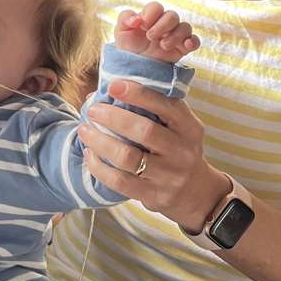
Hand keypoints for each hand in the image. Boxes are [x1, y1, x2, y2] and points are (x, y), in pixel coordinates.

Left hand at [77, 80, 229, 233]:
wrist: (196, 193)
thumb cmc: (177, 149)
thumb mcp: (179, 127)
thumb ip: (155, 108)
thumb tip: (108, 90)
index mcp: (189, 128)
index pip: (166, 106)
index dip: (138, 94)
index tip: (113, 86)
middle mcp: (181, 151)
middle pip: (144, 131)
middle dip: (113, 117)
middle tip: (93, 110)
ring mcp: (168, 176)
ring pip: (127, 157)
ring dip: (100, 141)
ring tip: (84, 131)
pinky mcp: (153, 195)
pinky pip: (119, 181)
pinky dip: (99, 167)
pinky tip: (90, 155)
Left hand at [114, 2, 199, 62]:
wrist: (135, 65)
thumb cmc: (128, 44)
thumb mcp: (121, 31)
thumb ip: (125, 19)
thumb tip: (136, 19)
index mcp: (151, 16)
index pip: (156, 7)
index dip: (151, 14)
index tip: (142, 26)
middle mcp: (165, 23)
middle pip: (172, 16)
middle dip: (162, 26)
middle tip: (150, 37)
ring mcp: (175, 34)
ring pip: (185, 27)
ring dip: (175, 36)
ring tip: (163, 46)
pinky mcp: (183, 47)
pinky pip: (195, 40)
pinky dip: (193, 41)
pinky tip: (186, 46)